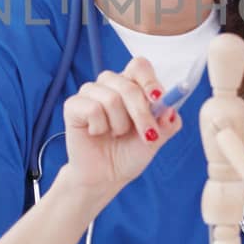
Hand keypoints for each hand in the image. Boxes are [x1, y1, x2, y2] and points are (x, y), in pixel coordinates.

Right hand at [60, 57, 183, 204]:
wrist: (106, 176)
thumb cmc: (129, 153)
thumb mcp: (156, 140)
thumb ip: (167, 124)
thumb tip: (170, 110)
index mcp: (132, 85)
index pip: (140, 66)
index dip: (150, 80)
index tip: (158, 99)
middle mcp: (110, 84)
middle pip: (128, 85)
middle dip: (142, 114)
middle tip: (148, 135)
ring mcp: (90, 92)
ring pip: (111, 98)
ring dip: (120, 124)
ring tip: (116, 134)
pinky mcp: (73, 105)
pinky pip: (93, 109)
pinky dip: (100, 127)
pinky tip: (96, 133)